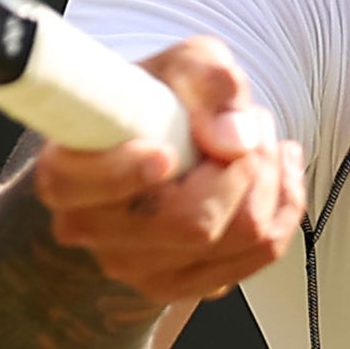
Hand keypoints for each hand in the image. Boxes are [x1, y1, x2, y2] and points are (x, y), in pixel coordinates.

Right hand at [28, 37, 306, 305]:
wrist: (162, 140)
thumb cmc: (163, 99)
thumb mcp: (184, 63)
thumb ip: (207, 81)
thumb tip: (234, 139)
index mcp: (65, 176)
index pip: (79, 190)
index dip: (124, 175)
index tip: (164, 153)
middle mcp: (92, 233)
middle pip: (193, 222)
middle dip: (246, 165)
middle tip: (253, 121)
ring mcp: (137, 269)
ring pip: (240, 236)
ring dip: (270, 179)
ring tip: (262, 139)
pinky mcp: (183, 285)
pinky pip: (261, 251)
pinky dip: (285, 205)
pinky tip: (280, 171)